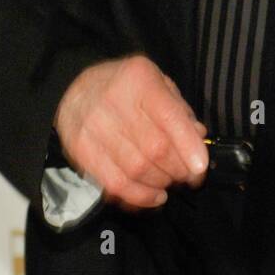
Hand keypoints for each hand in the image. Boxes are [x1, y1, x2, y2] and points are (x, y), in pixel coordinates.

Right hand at [53, 55, 208, 213]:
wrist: (74, 89)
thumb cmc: (126, 86)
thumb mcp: (157, 82)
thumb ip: (179, 108)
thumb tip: (198, 136)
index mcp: (139, 78)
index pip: (169, 117)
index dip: (188, 146)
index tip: (201, 166)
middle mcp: (114, 101)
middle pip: (155, 148)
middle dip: (179, 169)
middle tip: (189, 176)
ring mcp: (94, 127)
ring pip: (136, 170)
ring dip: (161, 183)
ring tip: (171, 182)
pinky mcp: (81, 151)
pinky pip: (114, 184)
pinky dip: (140, 196)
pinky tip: (154, 196)